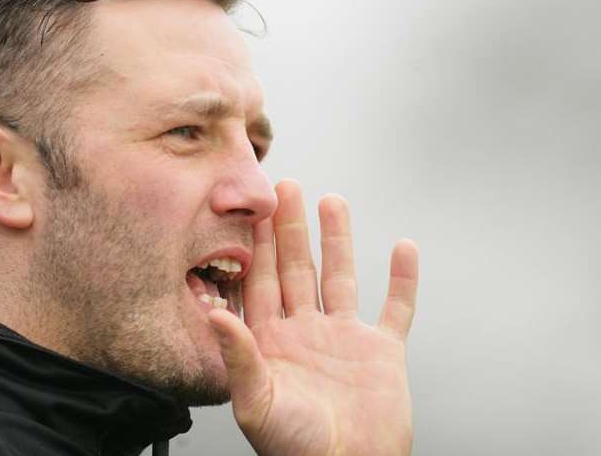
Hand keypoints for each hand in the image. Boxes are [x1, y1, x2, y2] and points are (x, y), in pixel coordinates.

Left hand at [208, 180, 418, 455]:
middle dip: (292, 229)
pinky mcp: (382, 353)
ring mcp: (344, 340)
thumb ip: (237, 355)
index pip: (261, 280)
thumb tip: (213, 313)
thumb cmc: (294, 448)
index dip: (258, 244)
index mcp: (272, 341)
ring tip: (333, 202)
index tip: (253, 208)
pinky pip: (396, 308)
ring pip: (341, 277)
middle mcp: (305, 332)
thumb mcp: (256, 401)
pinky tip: (404, 248)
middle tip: (286, 188)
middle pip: (298, 268)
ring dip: (338, 240)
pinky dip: (403, 280)